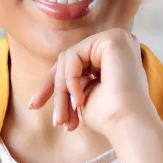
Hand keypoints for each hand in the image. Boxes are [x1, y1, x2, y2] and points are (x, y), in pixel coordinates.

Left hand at [28, 29, 156, 140]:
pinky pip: (75, 56)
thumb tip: (51, 80)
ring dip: (62, 90)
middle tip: (56, 120)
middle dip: (56, 90)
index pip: (74, 64)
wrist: (128, 124)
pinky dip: (71, 80)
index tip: (34, 105)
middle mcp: (115, 43)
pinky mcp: (113, 39)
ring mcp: (116, 38)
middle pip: (69, 60)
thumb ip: (72, 80)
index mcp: (111, 56)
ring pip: (69, 58)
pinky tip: (79, 100)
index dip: (51, 84)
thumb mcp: (83, 95)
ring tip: (64, 117)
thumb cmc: (110, 117)